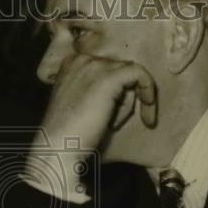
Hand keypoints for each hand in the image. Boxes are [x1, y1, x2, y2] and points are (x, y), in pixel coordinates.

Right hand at [28, 55, 156, 194]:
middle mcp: (81, 59)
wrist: (59, 149)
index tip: (115, 112)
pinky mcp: (109, 77)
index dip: (115, 90)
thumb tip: (125, 89)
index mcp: (71, 64)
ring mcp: (94, 66)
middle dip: (121, 98)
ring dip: (127, 103)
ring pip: (129, 75)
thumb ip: (95, 90)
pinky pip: (140, 75)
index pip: (105, 69)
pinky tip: (147, 116)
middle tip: (112, 124)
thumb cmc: (69, 135)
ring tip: (112, 125)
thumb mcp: (81, 104)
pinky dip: (148, 92)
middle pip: (118, 71)